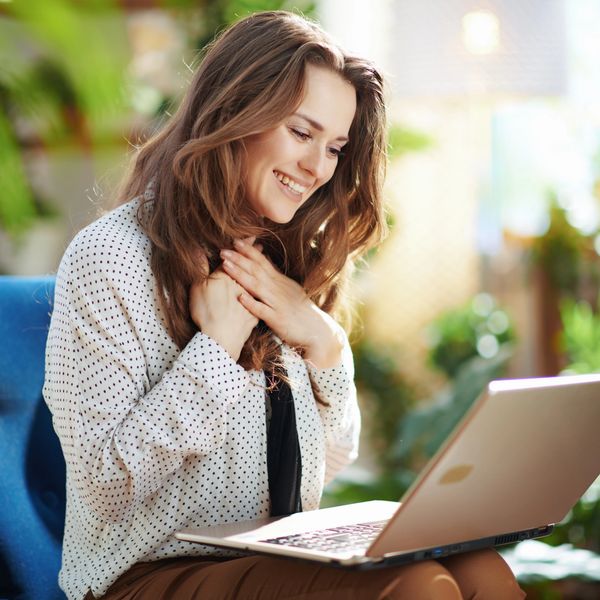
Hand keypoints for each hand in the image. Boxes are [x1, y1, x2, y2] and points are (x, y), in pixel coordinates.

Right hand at [189, 251, 257, 361]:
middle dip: (254, 255)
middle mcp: (242, 285)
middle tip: (259, 245)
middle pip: (249, 266)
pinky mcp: (256, 314)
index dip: (242, 247)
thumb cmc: (207, 313)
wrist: (222, 339)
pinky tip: (266, 287)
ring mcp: (251, 299)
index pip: (235, 258)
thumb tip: (197, 249)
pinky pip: (262, 297)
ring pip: (258, 280)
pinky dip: (264, 289)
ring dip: (260, 269)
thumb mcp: (197, 287)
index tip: (249, 237)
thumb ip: (199, 267)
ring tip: (264, 261)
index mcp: (227, 276)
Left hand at [220, 239, 343, 367]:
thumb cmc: (302, 311)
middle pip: (256, 270)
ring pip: (256, 286)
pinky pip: (262, 310)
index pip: (262, 262)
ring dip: (240, 274)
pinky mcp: (277, 319)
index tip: (234, 242)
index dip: (248, 251)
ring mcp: (277, 303)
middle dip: (239, 259)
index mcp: (280, 281)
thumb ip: (276, 274)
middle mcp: (278, 289)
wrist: (318, 330)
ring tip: (225, 265)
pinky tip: (239, 297)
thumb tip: (265, 258)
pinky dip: (251, 303)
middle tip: (223, 250)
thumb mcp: (290, 288)